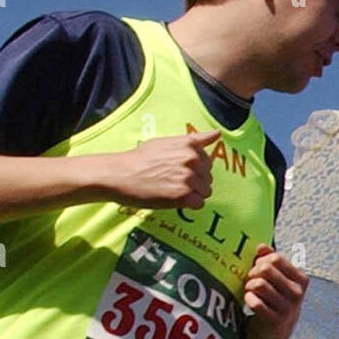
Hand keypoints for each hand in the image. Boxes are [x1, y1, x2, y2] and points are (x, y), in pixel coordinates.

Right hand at [102, 131, 218, 209]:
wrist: (122, 174)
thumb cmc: (141, 158)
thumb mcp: (168, 141)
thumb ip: (195, 140)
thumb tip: (217, 134)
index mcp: (190, 145)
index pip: (208, 161)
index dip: (195, 168)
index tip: (180, 170)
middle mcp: (192, 160)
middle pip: (208, 177)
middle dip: (195, 181)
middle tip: (173, 181)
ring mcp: (189, 178)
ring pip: (205, 191)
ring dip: (192, 193)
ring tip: (173, 189)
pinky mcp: (184, 196)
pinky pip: (199, 204)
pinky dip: (189, 204)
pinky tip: (174, 198)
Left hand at [242, 245, 308, 338]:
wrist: (277, 332)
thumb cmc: (276, 300)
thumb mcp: (279, 280)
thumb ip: (271, 260)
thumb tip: (260, 246)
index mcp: (301, 279)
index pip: (276, 258)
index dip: (261, 261)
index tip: (257, 268)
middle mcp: (297, 293)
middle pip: (266, 269)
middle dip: (253, 273)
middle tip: (250, 280)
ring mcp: (287, 308)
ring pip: (259, 284)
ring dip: (249, 286)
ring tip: (249, 290)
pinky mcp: (275, 321)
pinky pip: (255, 302)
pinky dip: (248, 299)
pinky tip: (250, 301)